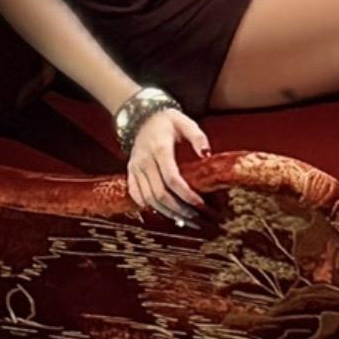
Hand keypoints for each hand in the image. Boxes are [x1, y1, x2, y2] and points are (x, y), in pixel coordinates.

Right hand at [125, 104, 208, 225]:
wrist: (141, 117)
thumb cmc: (167, 121)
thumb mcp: (185, 122)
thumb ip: (198, 137)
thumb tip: (207, 154)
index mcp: (159, 148)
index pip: (172, 178)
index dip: (186, 194)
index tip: (200, 204)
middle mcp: (144, 161)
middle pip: (160, 193)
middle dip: (179, 209)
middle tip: (196, 219)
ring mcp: (135, 168)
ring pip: (148, 199)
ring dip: (167, 213)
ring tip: (186, 221)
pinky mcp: (131, 173)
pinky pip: (137, 195)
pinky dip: (150, 207)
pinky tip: (166, 213)